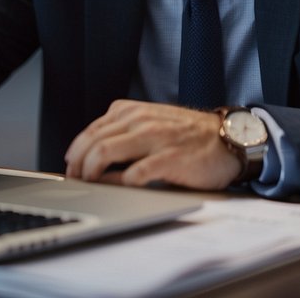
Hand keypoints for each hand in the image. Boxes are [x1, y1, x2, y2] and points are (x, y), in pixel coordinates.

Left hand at [64, 100, 241, 190]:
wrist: (228, 139)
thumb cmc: (188, 135)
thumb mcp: (151, 122)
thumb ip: (123, 132)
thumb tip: (91, 157)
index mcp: (132, 111)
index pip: (91, 130)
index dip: (75, 152)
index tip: (70, 169)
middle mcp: (140, 121)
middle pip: (93, 142)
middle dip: (78, 165)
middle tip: (76, 182)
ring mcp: (154, 138)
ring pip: (105, 152)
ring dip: (91, 172)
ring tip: (91, 186)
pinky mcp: (169, 159)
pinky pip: (134, 173)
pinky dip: (119, 183)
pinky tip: (118, 189)